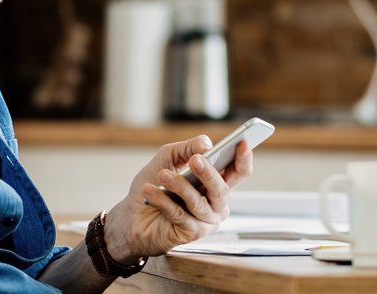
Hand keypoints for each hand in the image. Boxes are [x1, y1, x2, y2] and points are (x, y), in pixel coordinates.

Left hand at [101, 136, 253, 262]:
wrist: (132, 217)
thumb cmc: (154, 186)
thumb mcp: (168, 159)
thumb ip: (187, 148)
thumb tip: (206, 144)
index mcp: (215, 183)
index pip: (238, 172)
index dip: (244, 158)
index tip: (243, 143)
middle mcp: (215, 204)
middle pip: (221, 189)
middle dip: (208, 173)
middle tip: (195, 159)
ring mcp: (206, 221)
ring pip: (199, 202)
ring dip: (179, 186)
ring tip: (162, 175)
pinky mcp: (192, 234)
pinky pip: (180, 214)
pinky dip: (163, 201)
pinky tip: (150, 191)